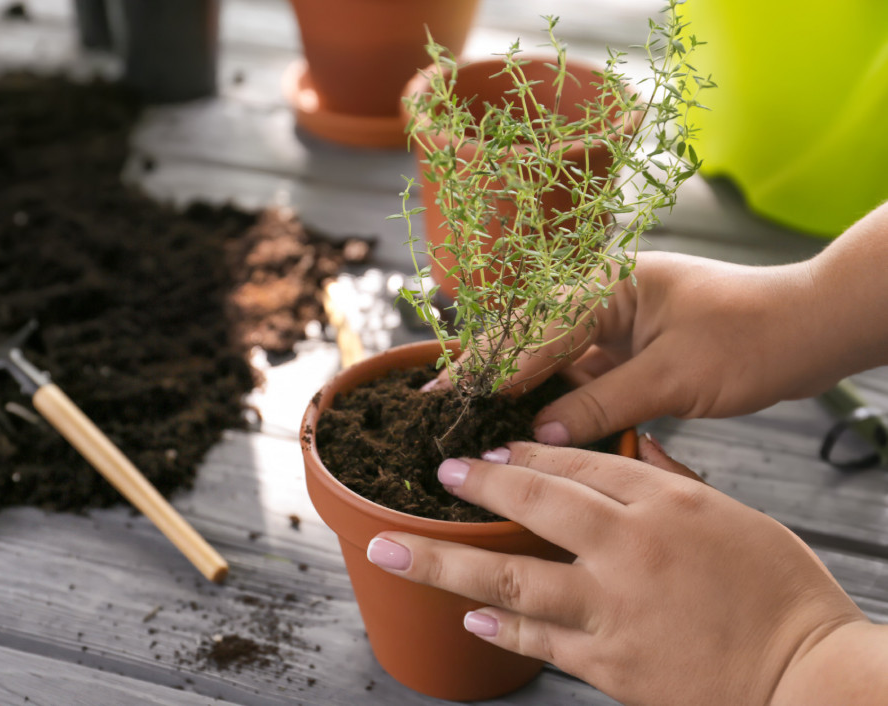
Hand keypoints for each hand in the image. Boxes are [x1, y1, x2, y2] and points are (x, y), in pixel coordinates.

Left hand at [365, 437, 866, 705]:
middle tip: (431, 479)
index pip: (576, 463)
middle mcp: (629, 548)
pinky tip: (468, 614)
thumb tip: (632, 446)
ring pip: (509, 578)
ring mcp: (612, 609)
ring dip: (442, 563)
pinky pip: (537, 641)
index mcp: (664, 503)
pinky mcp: (609, 665)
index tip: (485, 454)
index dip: (521, 456)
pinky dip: (499, 626)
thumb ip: (672, 480)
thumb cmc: (781, 591)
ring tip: (391, 550)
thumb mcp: (735, 515)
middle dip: (473, 490)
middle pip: (531, 507)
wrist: (808, 679)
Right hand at [426, 251, 838, 446]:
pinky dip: (559, 401)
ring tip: (473, 417)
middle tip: (440, 398)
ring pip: (555, 360)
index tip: (451, 393)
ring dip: (520, 388)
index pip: (535, 327)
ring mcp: (620, 327)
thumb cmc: (756, 336)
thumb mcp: (674, 377)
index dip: (491, 365)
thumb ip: (603, 403)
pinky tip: (530, 424)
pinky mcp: (634, 353)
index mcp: (610, 285)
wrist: (815, 332)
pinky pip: (584, 377)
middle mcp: (606, 300)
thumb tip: (542, 434)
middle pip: (531, 336)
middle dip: (487, 367)